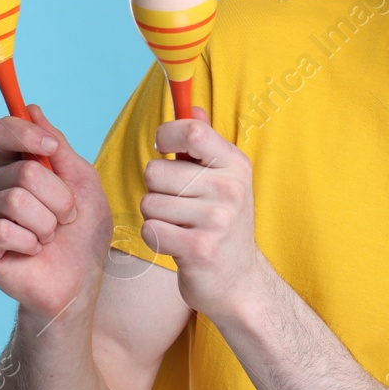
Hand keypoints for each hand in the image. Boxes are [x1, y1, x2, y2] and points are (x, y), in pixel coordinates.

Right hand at [0, 104, 113, 322]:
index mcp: (14, 165)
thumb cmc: (83, 232)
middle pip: (22, 172)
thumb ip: (58, 147)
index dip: (23, 134)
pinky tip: (32, 251)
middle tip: (65, 218)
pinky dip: (30, 242)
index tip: (51, 149)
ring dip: (47, 223)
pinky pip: (3, 230)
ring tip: (50, 237)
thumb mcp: (83, 181)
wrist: (80, 280)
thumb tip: (32, 109)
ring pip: (15, 201)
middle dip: (58, 198)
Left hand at [140, 106, 269, 320]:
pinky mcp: (199, 250)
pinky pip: (151, 230)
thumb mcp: (223, 179)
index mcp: (235, 165)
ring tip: (179, 225)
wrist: (240, 282)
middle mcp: (230, 189)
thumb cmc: (223, 224)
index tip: (163, 148)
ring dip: (155, 216)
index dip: (164, 135)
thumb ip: (204, 143)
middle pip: (157, 170)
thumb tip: (191, 107)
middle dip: (155, 188)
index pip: (190, 131)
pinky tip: (174, 243)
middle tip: (177, 204)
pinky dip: (155, 238)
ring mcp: (216, 221)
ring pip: (149, 202)